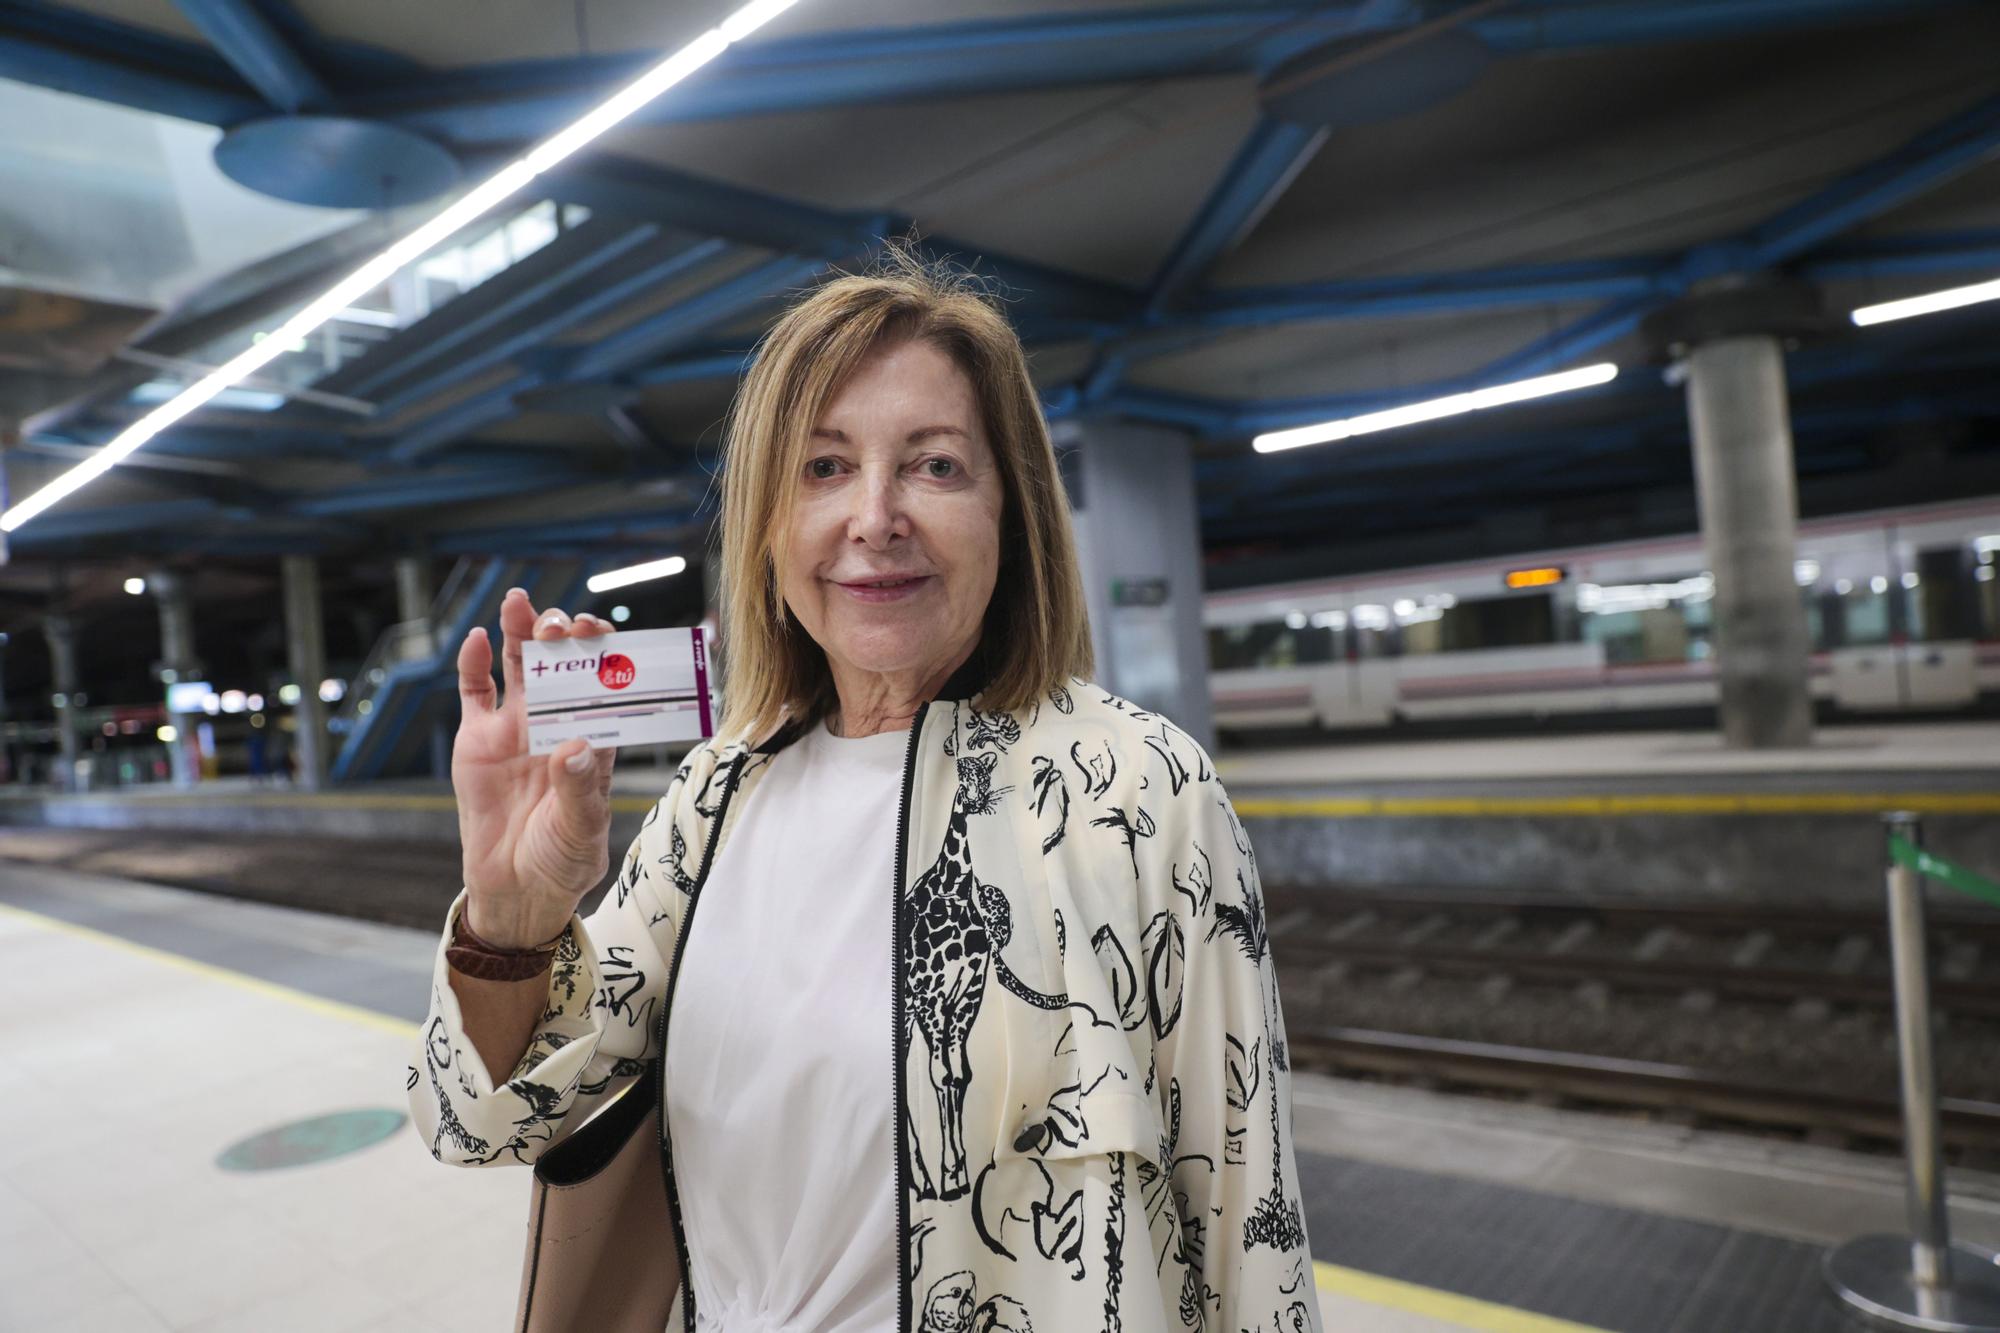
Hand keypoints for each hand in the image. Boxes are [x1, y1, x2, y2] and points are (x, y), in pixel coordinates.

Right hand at [452, 588, 619, 945]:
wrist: (515, 891)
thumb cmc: (562, 861)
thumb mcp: (579, 830)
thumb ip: (578, 790)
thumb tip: (576, 747)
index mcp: (592, 739)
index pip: (603, 684)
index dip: (604, 654)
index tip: (602, 634)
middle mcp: (556, 724)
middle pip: (561, 665)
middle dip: (562, 636)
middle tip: (560, 623)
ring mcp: (515, 728)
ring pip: (518, 666)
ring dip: (520, 632)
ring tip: (520, 603)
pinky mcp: (477, 740)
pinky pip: (475, 692)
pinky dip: (474, 663)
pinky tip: (479, 638)